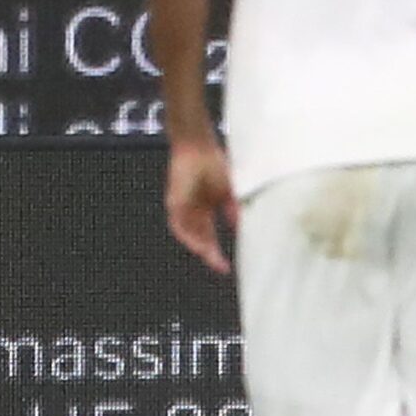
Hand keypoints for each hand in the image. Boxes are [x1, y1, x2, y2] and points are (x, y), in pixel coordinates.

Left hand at [164, 138, 237, 274]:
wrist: (197, 147)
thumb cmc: (214, 163)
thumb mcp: (230, 191)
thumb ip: (234, 210)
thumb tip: (241, 228)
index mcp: (206, 209)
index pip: (211, 235)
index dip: (219, 251)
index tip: (229, 266)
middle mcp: (193, 212)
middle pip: (201, 239)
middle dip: (210, 255)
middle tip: (222, 267)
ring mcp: (183, 209)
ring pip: (191, 235)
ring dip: (201, 247)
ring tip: (213, 258)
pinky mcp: (174, 204)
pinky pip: (180, 226)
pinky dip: (190, 237)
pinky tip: (200, 245)